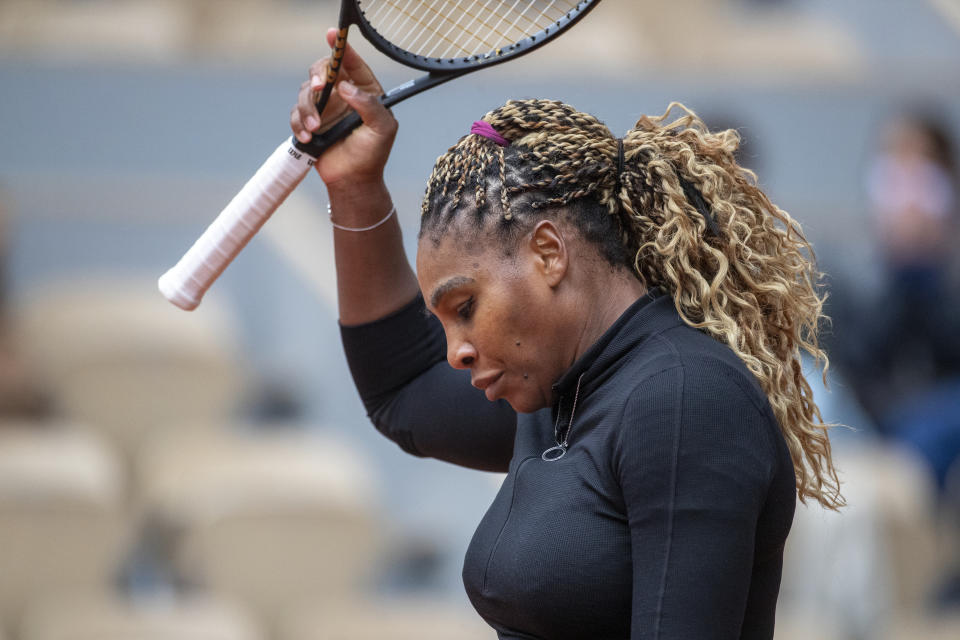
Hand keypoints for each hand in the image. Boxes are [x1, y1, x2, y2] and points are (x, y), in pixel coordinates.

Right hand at [290, 28, 397, 189]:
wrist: (353, 181)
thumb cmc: (372, 155)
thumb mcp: (382, 129)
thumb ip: (370, 105)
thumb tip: (345, 87)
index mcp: (365, 92)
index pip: (352, 64)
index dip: (341, 48)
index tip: (332, 35)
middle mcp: (343, 95)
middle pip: (322, 71)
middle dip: (317, 75)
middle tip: (318, 87)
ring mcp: (325, 108)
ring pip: (305, 92)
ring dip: (307, 109)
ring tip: (315, 128)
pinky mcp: (309, 122)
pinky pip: (295, 113)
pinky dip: (298, 124)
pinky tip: (310, 138)